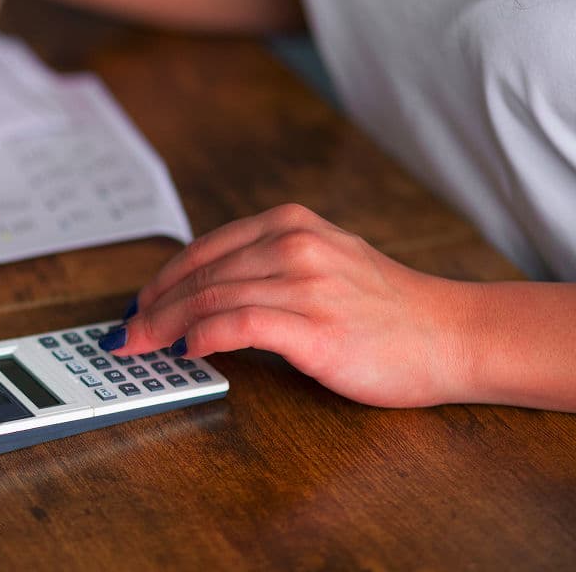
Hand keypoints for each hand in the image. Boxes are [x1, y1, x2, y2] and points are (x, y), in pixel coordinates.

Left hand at [98, 204, 472, 407]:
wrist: (450, 334)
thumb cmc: (388, 307)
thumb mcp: (325, 259)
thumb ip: (268, 264)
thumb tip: (205, 294)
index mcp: (291, 224)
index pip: (203, 250)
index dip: (162, 280)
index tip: (138, 305)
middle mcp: (294, 246)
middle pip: (199, 276)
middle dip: (152, 307)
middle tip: (126, 334)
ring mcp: (305, 285)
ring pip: (210, 300)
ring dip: (166, 326)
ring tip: (144, 347)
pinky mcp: (314, 328)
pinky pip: (239, 326)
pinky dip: (204, 338)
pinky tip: (189, 351)